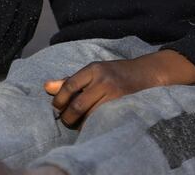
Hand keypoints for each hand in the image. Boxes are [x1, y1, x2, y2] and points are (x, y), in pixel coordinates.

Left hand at [44, 50, 194, 127]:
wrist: (148, 73)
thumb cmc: (115, 73)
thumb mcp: (93, 71)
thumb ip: (70, 81)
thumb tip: (46, 87)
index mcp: (93, 69)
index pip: (69, 85)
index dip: (59, 99)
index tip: (57, 107)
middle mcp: (104, 80)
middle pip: (78, 103)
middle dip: (68, 116)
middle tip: (65, 119)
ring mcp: (115, 94)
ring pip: (91, 114)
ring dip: (80, 122)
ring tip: (77, 123)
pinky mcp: (125, 106)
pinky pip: (104, 119)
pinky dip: (95, 124)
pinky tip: (92, 125)